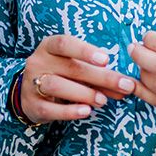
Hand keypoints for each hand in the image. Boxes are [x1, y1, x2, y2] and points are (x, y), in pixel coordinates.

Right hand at [17, 35, 135, 123]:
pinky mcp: (32, 105)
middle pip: (70, 67)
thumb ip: (98, 74)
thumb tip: (127, 85)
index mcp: (49, 47)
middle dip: (100, 77)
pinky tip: (86, 111)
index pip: (64, 43)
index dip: (85, 50)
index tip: (106, 59)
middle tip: (124, 86)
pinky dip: (69, 111)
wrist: (29, 93)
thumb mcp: (75, 68)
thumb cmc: (60, 74)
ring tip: (103, 100)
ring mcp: (32, 83)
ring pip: (57, 86)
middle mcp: (38, 62)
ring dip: (84, 93)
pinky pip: (50, 109)